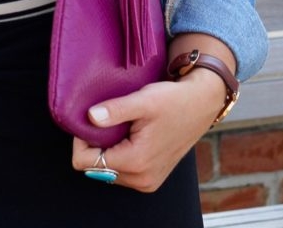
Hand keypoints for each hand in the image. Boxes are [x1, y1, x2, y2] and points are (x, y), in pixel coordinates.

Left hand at [71, 69, 224, 191]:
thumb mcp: (143, 100)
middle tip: (107, 119)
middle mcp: (141, 179)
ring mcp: (147, 181)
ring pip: (107, 171)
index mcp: (136, 162)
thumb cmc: (173, 100)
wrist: (200, 105)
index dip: (81, 140)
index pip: (86, 163)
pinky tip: (128, 135)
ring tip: (121, 126)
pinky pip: (121, 171)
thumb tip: (90, 117)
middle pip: (95, 168)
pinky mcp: (151, 178)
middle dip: (95, 144)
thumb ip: (115, 110)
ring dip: (107, 149)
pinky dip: (119, 154)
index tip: (90, 118)